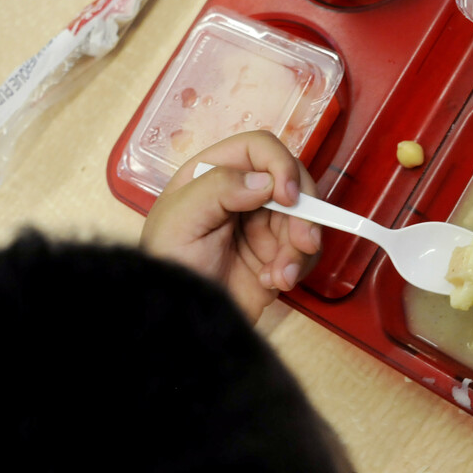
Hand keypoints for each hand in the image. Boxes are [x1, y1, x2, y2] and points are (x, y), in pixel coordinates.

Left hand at [141, 131, 321, 320]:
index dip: (281, 164)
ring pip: (305, 218)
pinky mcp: (277, 255)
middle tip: (304, 242)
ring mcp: (263, 225)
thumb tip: (265, 181)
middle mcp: (243, 193)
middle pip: (293, 182)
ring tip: (280, 277)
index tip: (288, 197)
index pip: (260, 149)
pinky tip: (274, 283)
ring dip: (300, 248)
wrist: (177, 323)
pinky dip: (298, 266)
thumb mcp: (179, 221)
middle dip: (304, 212)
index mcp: (215, 173)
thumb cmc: (167, 267)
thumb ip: (218, 188)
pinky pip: (306, 251)